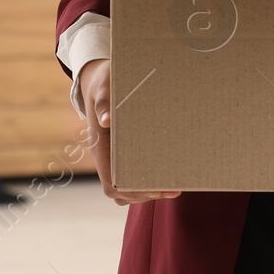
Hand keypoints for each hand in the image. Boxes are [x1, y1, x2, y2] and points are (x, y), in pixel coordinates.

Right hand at [77, 58, 179, 205]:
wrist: (99, 79)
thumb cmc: (104, 82)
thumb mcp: (103, 87)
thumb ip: (103, 102)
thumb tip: (106, 120)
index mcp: (100, 147)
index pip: (111, 183)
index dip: (131, 191)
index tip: (154, 190)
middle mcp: (106, 156)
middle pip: (122, 191)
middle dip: (146, 194)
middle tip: (174, 190)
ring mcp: (114, 155)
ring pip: (127, 186)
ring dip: (148, 191)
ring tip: (174, 188)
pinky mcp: (123, 150)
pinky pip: (133, 173)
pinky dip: (148, 179)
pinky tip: (168, 173)